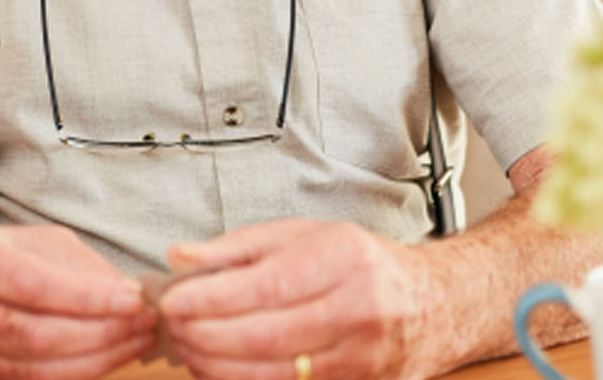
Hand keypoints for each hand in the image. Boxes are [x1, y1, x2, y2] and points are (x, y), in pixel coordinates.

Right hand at [0, 223, 157, 379]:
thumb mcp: (34, 243)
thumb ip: (78, 266)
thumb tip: (127, 294)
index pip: (33, 285)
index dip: (87, 298)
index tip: (134, 300)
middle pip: (36, 334)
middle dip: (101, 333)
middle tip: (145, 324)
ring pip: (36, 369)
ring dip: (97, 359)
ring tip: (136, 342)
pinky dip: (76, 375)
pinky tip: (108, 360)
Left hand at [160, 220, 432, 379]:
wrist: (431, 304)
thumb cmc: (358, 264)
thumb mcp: (301, 236)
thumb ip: (236, 247)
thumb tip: (179, 257)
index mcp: (343, 260)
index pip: (267, 286)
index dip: (212, 299)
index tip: (172, 301)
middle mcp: (358, 311)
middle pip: (267, 336)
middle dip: (206, 336)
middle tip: (172, 328)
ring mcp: (361, 358)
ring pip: (275, 373)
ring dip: (218, 366)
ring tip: (187, 349)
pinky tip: (218, 369)